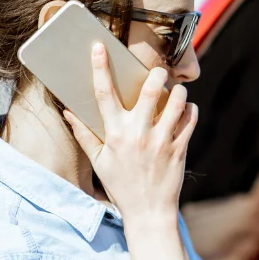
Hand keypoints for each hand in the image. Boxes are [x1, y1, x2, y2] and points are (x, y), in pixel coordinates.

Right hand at [64, 43, 197, 223]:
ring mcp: (161, 141)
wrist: (149, 213)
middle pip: (149, 90)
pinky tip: (186, 109)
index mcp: (114, 133)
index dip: (100, 66)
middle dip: (156, 74)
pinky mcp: (179, 149)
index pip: (103, 93)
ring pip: (176, 102)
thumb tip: (68, 112)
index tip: (99, 46)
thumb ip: (84, 135)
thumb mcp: (99, 162)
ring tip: (176, 91)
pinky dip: (190, 110)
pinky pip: (190, 120)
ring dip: (178, 91)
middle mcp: (138, 134)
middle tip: (159, 71)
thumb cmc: (121, 186)